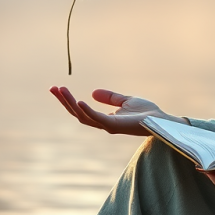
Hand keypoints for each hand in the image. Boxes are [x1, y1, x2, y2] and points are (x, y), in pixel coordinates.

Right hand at [50, 86, 185, 135]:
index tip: (57, 88)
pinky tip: (79, 101)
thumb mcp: (126, 100)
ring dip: (71, 103)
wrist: (161, 120)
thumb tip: (92, 92)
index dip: (69, 101)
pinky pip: (97, 119)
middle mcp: (104, 124)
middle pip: (78, 113)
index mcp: (105, 119)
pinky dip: (88, 111)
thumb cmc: (147, 113)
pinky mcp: (115, 126)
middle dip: (64, 101)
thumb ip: (110, 97)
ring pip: (84, 116)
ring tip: (61, 90)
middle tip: (52, 88)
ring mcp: (109, 126)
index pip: (82, 110)